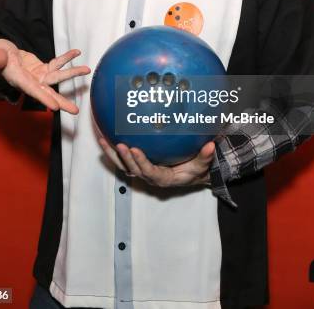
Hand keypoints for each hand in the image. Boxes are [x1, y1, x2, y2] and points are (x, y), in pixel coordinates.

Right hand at [0, 38, 89, 113]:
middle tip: (75, 111)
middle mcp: (31, 82)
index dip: (43, 98)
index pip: (33, 91)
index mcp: (19, 80)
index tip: (55, 107)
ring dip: (72, 73)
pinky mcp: (43, 68)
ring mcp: (39, 76)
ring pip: (58, 77)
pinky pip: (57, 63)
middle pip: (48, 93)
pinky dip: (67, 58)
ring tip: (86, 70)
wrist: (2, 55)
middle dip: (62, 102)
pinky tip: (77, 52)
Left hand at [98, 137, 214, 186]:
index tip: (135, 149)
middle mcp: (150, 176)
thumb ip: (205, 156)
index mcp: (163, 178)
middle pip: (133, 169)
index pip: (149, 171)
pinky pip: (124, 159)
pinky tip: (105, 136)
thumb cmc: (195, 169)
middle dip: (124, 157)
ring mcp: (142, 171)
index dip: (141, 162)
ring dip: (112, 154)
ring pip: (123, 165)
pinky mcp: (138, 165)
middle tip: (118, 143)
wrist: (190, 173)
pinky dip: (113, 150)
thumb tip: (211, 145)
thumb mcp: (202, 164)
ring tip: (102, 139)